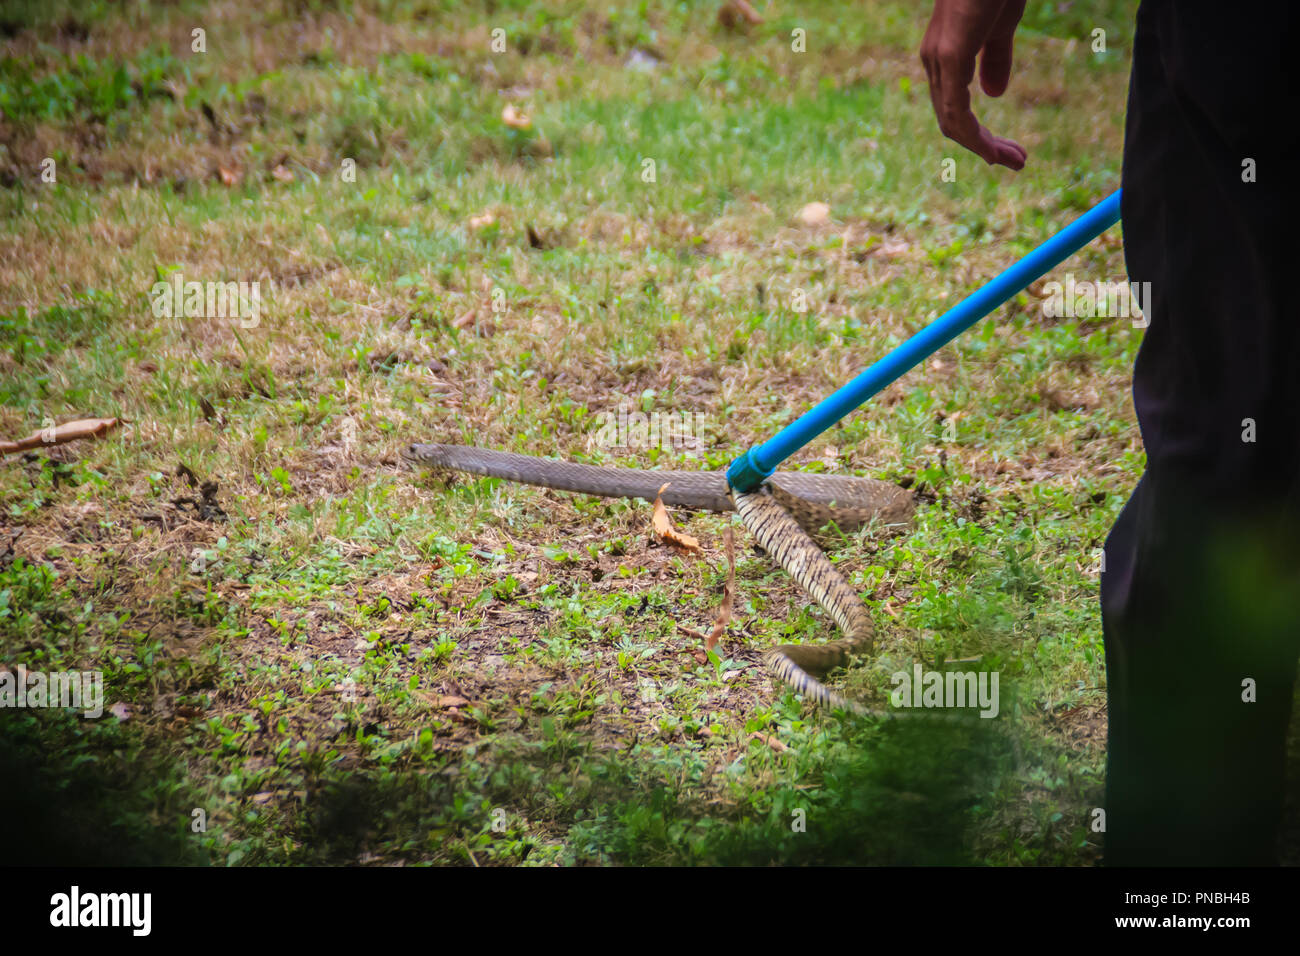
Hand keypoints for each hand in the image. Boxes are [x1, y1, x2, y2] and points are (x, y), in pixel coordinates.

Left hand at [920, 0, 1027, 169]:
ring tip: (1014, 161)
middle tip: (1017, 162)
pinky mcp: (950, 55)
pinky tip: (993, 151)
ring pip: (953, 122)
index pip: (955, 108)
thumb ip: (995, 59)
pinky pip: (956, 110)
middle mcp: (934, 62)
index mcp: (944, 56)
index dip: (980, 134)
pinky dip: (974, 137)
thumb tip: (994, 94)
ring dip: (983, 148)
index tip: (1008, 150)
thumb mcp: (1001, 26)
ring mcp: (939, 60)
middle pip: (952, 121)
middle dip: (984, 146)